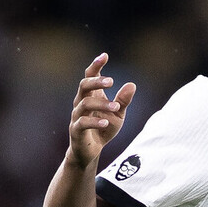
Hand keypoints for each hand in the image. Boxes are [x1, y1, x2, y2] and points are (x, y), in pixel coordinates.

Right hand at [68, 53, 135, 167]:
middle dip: (97, 81)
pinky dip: (94, 121)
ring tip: (116, 107)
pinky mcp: (76, 130)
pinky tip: (106, 122)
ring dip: (101, 104)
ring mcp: (77, 116)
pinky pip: (82, 123)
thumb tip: (132, 84)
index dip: (96, 65)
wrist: (91, 151)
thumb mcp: (118, 114)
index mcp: (91, 95)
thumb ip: (123, 101)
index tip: (105, 55)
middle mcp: (81, 102)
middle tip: (112, 81)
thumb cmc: (103, 128)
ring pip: (84, 103)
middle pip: (83, 85)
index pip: (90, 76)